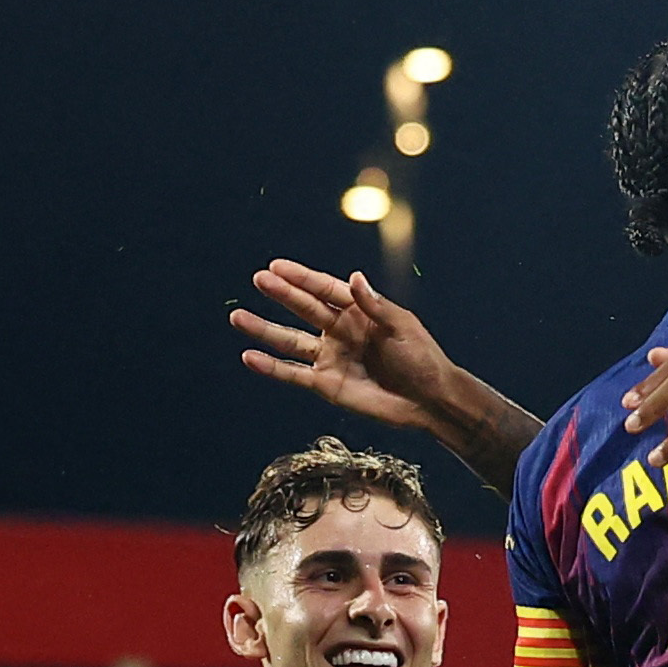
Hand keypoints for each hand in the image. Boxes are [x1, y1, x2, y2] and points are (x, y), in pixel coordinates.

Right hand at [230, 260, 461, 432]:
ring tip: (238, 317)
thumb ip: (375, 305)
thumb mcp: (402, 327)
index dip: (301, 278)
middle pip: (303, 309)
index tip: (276, 266)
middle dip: (281, 294)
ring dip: (264, 329)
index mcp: (359, 312)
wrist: (429, 400)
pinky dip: (271, 367)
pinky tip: (249, 357)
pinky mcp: (326, 384)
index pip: (324, 290)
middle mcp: (340, 331)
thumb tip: (353, 278)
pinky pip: (293, 374)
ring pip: (290, 340)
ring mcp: (330, 357)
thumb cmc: (423, 359)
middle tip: (258, 279)